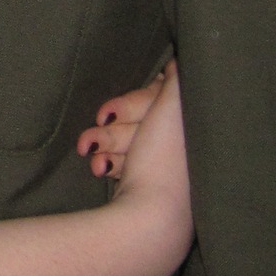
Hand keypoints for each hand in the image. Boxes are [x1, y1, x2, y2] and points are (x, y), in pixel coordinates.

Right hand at [78, 60, 172, 180]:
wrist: (151, 217)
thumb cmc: (164, 160)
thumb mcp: (173, 107)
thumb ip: (177, 77)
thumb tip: (180, 58)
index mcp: (183, 120)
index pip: (149, 98)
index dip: (127, 105)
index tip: (108, 115)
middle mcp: (173, 139)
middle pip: (132, 121)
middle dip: (109, 130)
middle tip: (92, 141)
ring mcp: (156, 162)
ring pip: (121, 140)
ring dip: (102, 146)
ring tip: (96, 162)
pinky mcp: (141, 182)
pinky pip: (118, 161)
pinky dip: (106, 162)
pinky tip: (100, 169)